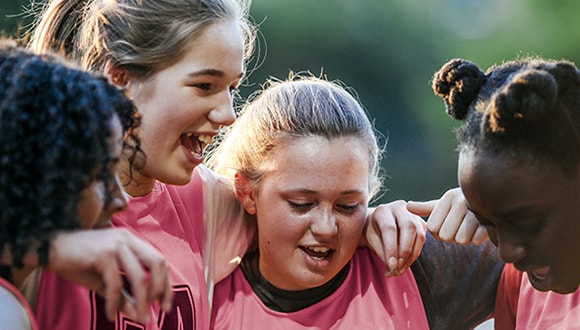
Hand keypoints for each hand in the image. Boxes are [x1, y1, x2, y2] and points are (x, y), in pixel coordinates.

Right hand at [46, 228, 172, 322]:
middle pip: (157, 263)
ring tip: (140, 318)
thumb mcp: (105, 281)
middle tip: (158, 311)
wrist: (47, 250)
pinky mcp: (101, 253)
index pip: (158, 261)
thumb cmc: (77, 263)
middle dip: (161, 289)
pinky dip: (115, 302)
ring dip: (142, 301)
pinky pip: (115, 283)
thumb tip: (141, 315)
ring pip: (139, 276)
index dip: (166, 283)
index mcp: (132, 240)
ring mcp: (115, 244)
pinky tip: (112, 315)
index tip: (165, 304)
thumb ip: (125, 295)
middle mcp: (127, 238)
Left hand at [364, 200, 425, 276]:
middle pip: (409, 227)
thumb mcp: (371, 240)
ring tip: (400, 269)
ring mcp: (413, 214)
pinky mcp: (421, 223)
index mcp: (383, 210)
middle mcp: (399, 208)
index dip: (391, 248)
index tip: (391, 265)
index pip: (390, 228)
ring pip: (419, 234)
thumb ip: (381, 251)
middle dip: (405, 250)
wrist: (378, 223)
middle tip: (398, 267)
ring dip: (412, 255)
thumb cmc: (373, 232)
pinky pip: (423, 239)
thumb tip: (394, 266)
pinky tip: (405, 263)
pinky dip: (415, 254)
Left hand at [406, 187, 487, 244]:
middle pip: (445, 236)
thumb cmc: (463, 207)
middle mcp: (461, 201)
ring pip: (461, 240)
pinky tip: (481, 228)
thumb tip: (407, 206)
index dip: (439, 232)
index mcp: (448, 198)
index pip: (432, 228)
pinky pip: (476, 241)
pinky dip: (478, 239)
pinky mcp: (491, 221)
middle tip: (461, 226)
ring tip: (471, 226)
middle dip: (452, 236)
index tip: (448, 223)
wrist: (495, 204)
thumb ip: (426, 208)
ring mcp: (477, 210)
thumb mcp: (444, 206)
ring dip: (465, 238)